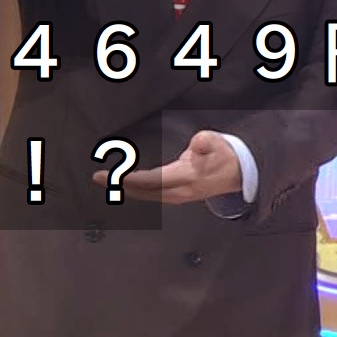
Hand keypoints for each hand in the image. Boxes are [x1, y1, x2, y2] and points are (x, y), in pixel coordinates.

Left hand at [112, 131, 241, 205]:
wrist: (239, 173)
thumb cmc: (224, 156)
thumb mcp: (218, 143)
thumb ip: (206, 142)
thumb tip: (197, 142)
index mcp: (186, 178)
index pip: (151, 180)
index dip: (130, 179)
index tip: (113, 175)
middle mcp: (179, 191)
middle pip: (143, 192)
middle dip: (120, 186)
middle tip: (97, 178)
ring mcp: (178, 195)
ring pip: (146, 195)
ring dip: (126, 189)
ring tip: (107, 182)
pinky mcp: (177, 195)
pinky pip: (151, 194)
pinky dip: (136, 190)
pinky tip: (127, 186)